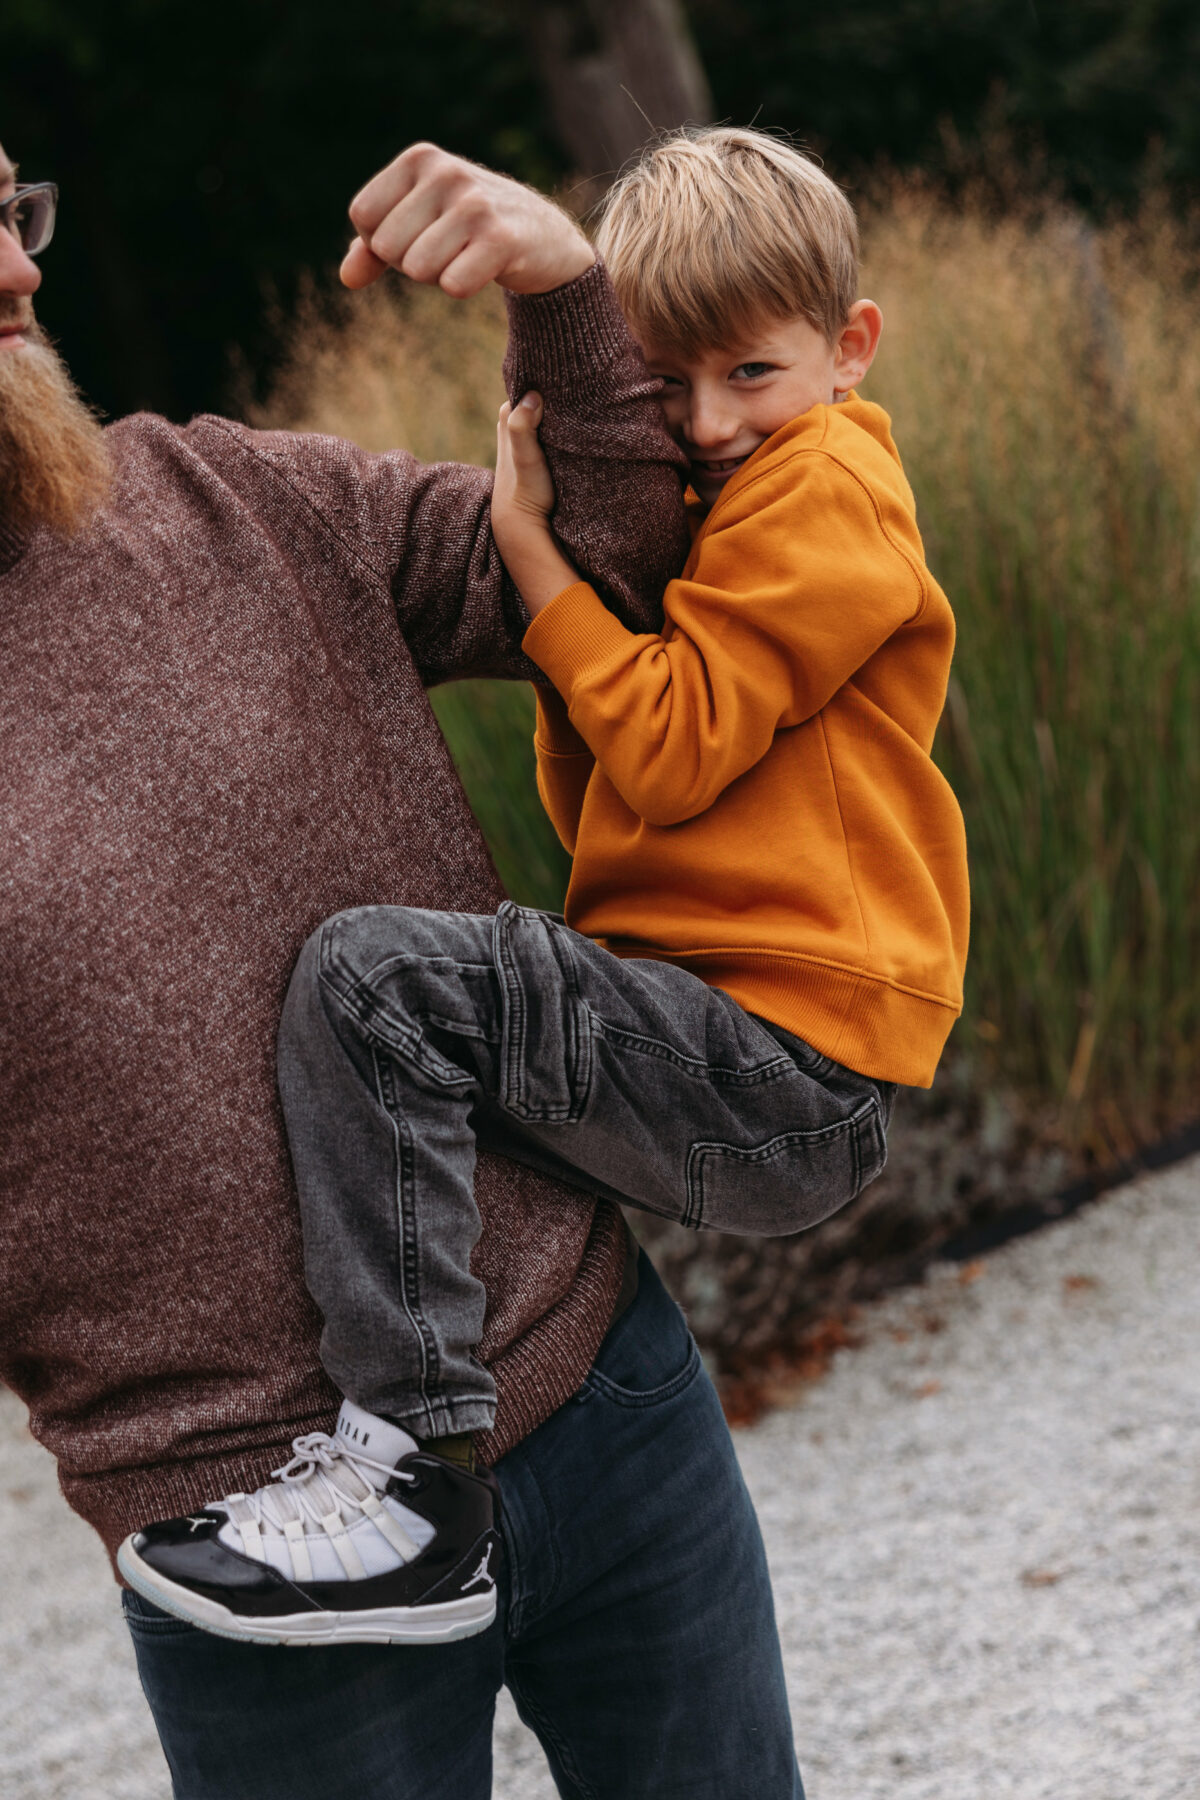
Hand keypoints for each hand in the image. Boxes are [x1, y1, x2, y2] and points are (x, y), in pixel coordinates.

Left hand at [341, 143, 595, 297]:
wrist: (544, 237)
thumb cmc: (469, 228)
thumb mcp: (418, 223)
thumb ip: (372, 248)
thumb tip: (347, 278)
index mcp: (420, 159)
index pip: (362, 217)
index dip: (381, 241)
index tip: (416, 233)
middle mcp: (446, 173)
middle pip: (387, 247)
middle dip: (410, 262)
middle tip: (446, 248)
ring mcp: (475, 204)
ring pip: (418, 270)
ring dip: (438, 276)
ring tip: (465, 255)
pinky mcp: (501, 240)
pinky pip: (453, 286)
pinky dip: (463, 287)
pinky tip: (484, 268)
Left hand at [492, 393, 579, 616]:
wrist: (525, 527)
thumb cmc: (526, 492)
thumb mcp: (524, 459)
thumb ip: (522, 428)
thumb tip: (531, 397)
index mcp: (508, 417)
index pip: (529, 385)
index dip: (548, 378)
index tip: (571, 373)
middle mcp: (513, 424)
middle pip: (538, 396)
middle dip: (556, 390)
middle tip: (584, 385)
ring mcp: (526, 440)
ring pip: (546, 413)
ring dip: (562, 409)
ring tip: (587, 400)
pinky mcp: (538, 454)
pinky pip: (552, 429)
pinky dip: (564, 425)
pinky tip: (582, 424)